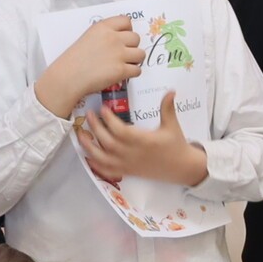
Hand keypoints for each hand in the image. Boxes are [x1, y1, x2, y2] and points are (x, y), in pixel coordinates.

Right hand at [37, 16, 143, 120]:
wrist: (68, 77)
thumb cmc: (75, 59)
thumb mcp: (88, 37)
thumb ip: (106, 34)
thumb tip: (122, 38)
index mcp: (103, 27)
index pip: (126, 21)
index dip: (127, 30)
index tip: (123, 38)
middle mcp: (113, 38)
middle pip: (136, 38)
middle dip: (131, 46)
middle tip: (122, 54)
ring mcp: (118, 54)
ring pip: (140, 54)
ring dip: (135, 60)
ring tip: (124, 64)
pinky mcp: (121, 70)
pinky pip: (137, 70)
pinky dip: (132, 73)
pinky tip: (122, 74)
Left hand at [78, 92, 207, 186]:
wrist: (181, 168)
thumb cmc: (176, 145)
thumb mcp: (172, 125)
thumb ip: (168, 108)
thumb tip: (171, 91)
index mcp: (144, 141)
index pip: (120, 130)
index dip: (109, 119)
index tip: (103, 108)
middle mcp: (133, 154)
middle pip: (107, 141)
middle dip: (95, 127)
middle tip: (89, 114)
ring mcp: (128, 164)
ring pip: (102, 157)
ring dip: (88, 145)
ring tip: (81, 133)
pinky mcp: (127, 171)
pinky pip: (106, 170)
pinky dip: (95, 164)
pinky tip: (87, 155)